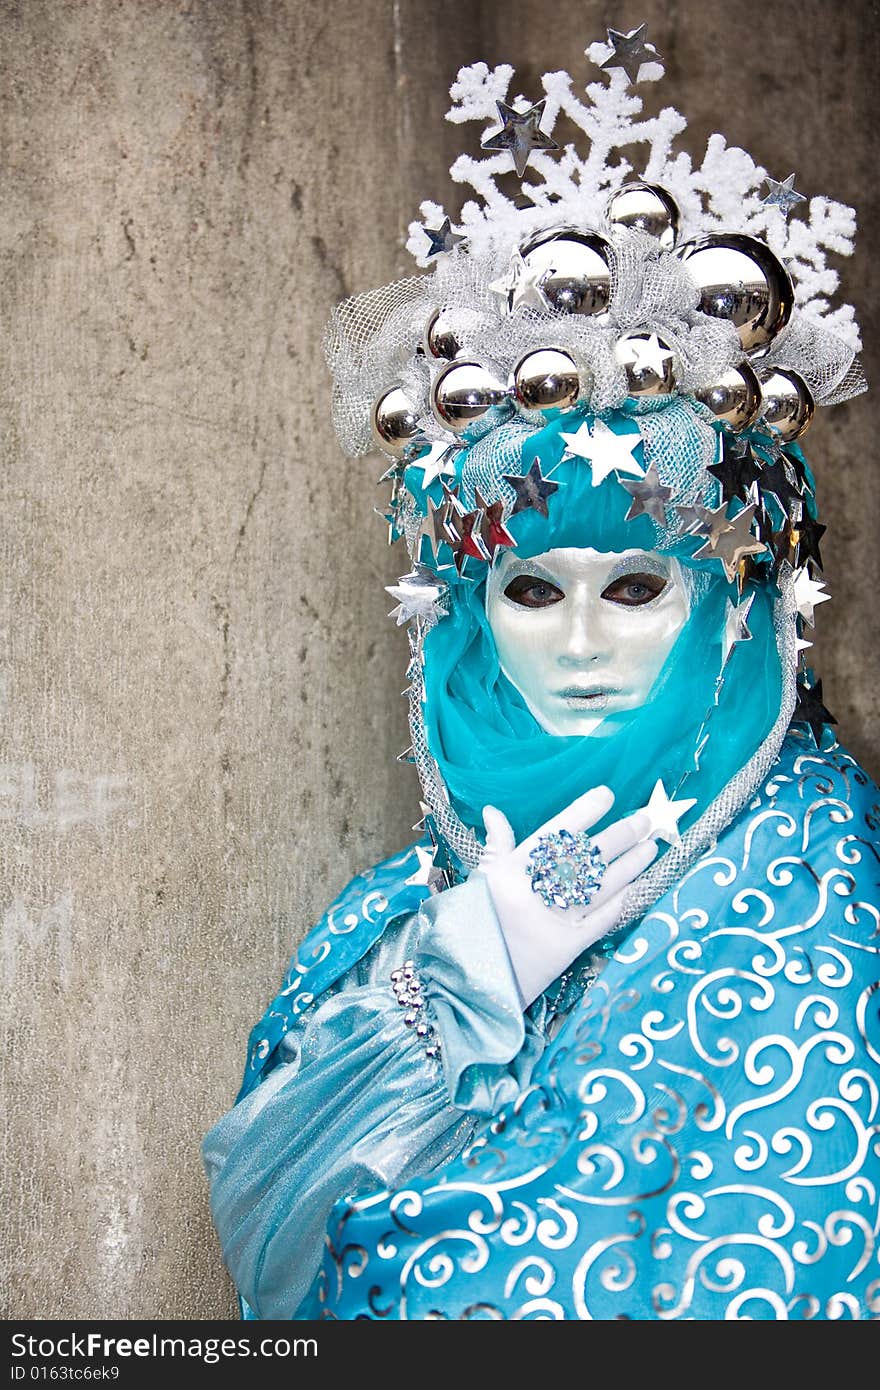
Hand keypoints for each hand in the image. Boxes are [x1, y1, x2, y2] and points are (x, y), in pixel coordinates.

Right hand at [478, 786, 657, 1007]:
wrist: (471, 980)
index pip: (553, 834)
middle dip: (620, 836)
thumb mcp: (480, 881)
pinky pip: (600, 920)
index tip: (607, 794)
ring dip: (630, 865)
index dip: (582, 812)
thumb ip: (496, 846)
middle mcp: (532, 893)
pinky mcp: (566, 949)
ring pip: (600, 886)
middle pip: (584, 857)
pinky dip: (620, 901)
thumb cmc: (474, 924)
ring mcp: (552, 922)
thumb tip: (494, 811)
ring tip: (651, 847)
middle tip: (644, 820)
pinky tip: (637, 885)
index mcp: (509, 872)